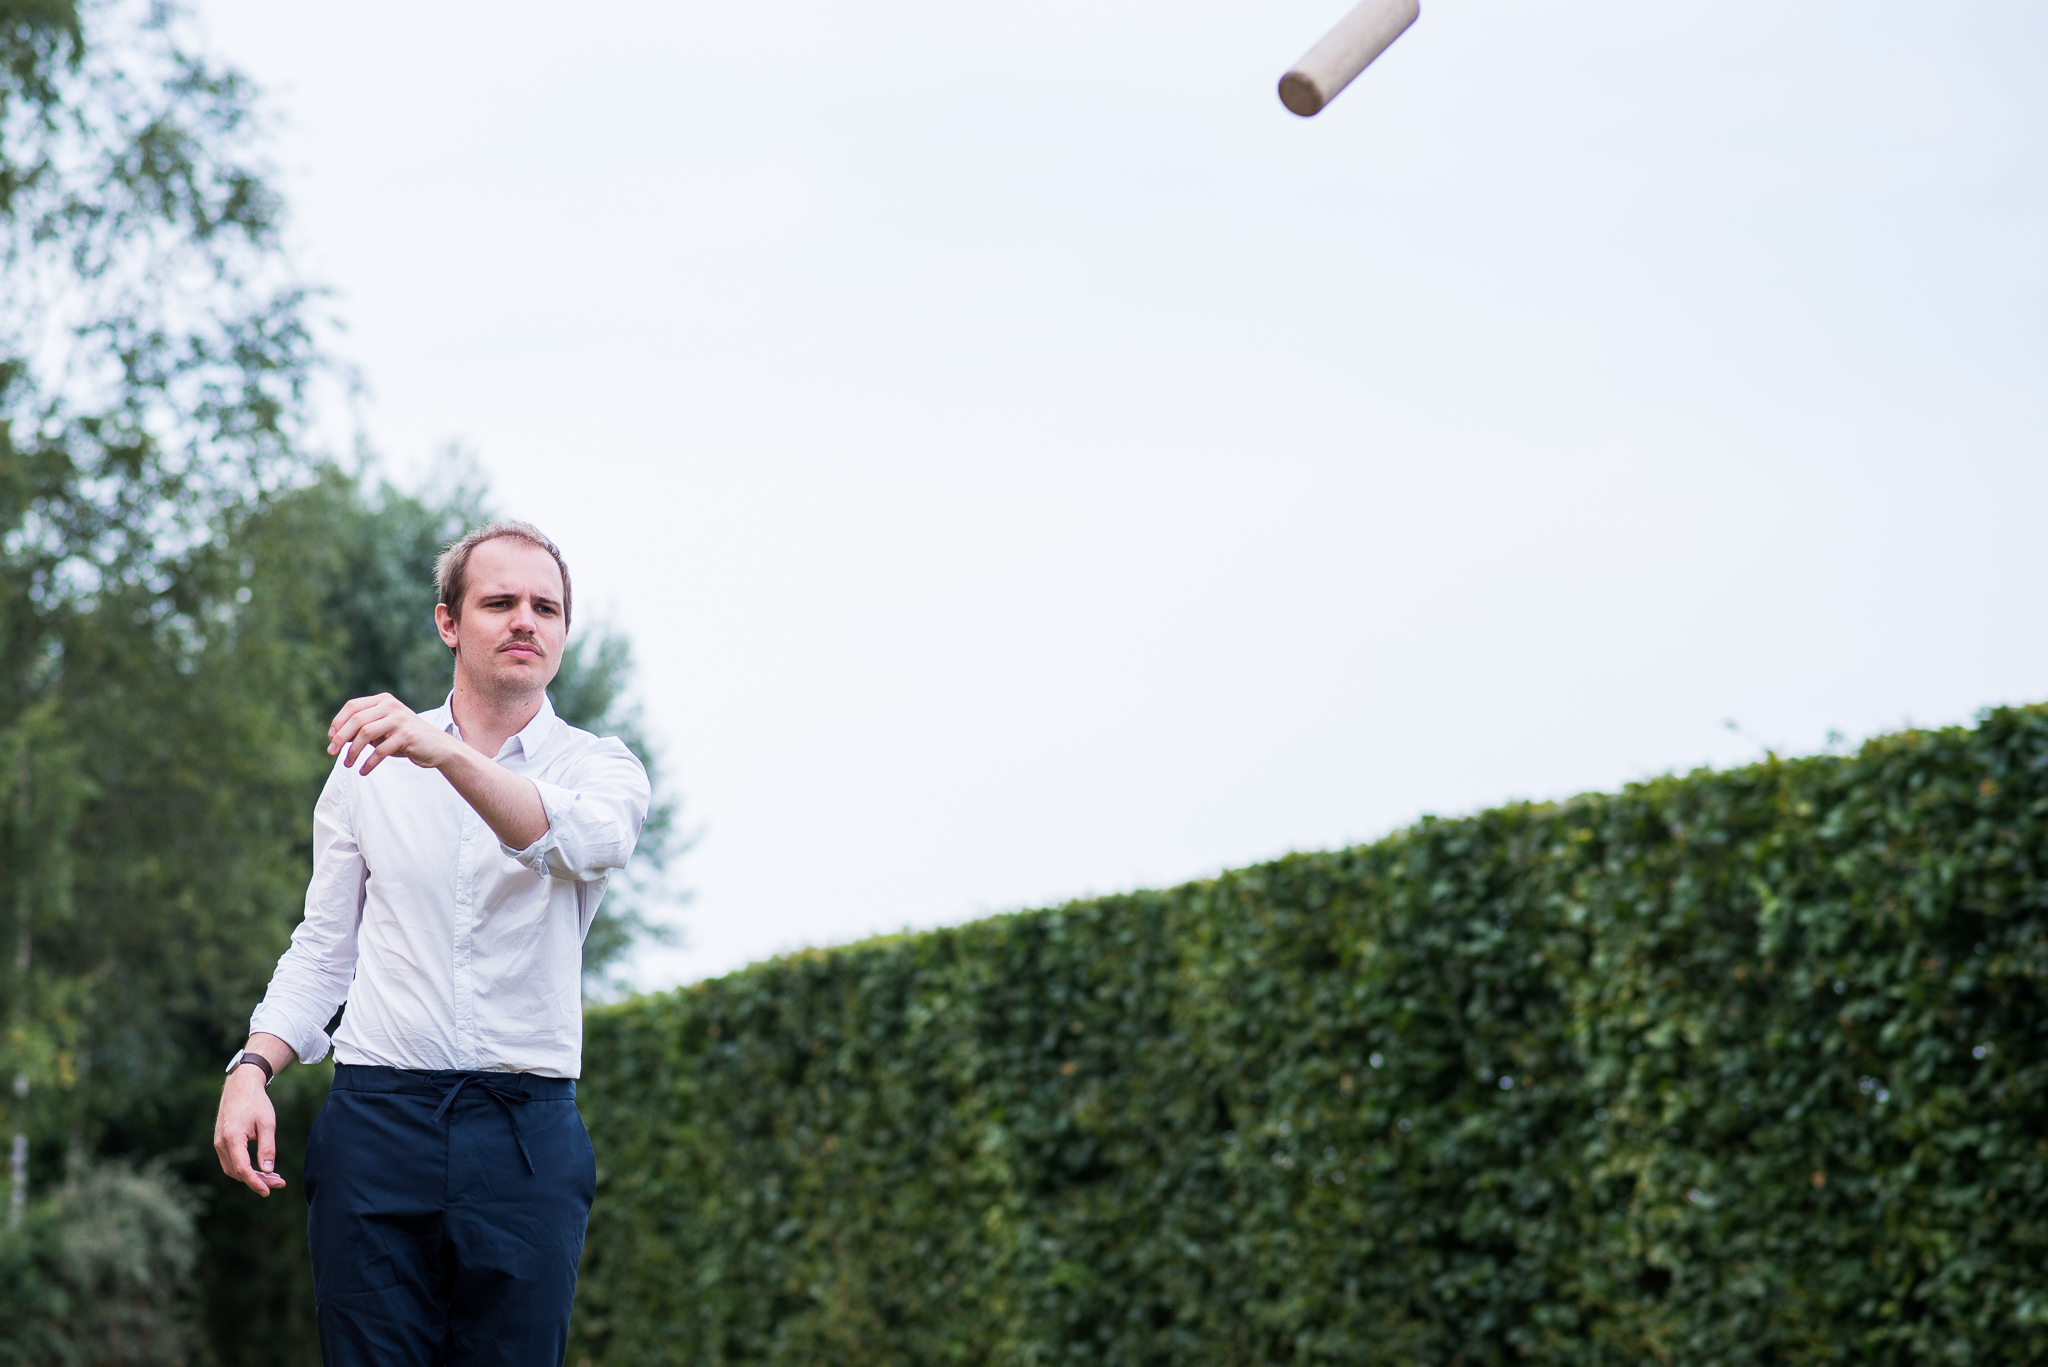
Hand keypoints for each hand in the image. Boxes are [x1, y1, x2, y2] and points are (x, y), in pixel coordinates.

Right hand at [214, 1067, 287, 1196]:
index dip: (255, 1183)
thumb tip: (268, 1171)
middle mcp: (221, 1143)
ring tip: (273, 1177)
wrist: (240, 1085)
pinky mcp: (220, 1141)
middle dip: (257, 1181)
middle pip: (237, 1172)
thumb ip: (267, 1148)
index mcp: (232, 1139)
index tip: (269, 1191)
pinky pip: (231, 1162)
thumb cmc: (256, 1102)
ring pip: (233, 1169)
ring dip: (251, 1176)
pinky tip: (260, 1169)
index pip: (242, 1169)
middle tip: (279, 1183)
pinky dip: (244, 1168)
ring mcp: (218, 1143)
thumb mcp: (267, 1123)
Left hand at [328, 693, 459, 774]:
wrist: (437, 747)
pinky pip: (381, 750)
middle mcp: (391, 706)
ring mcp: (400, 720)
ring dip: (353, 751)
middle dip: (341, 738)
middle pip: (356, 719)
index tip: (331, 738)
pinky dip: (369, 763)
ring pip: (366, 733)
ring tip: (347, 764)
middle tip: (332, 753)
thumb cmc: (406, 739)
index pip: (353, 706)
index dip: (338, 722)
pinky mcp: (407, 735)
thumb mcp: (384, 730)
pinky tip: (363, 771)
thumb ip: (364, 729)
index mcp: (384, 700)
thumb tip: (337, 737)